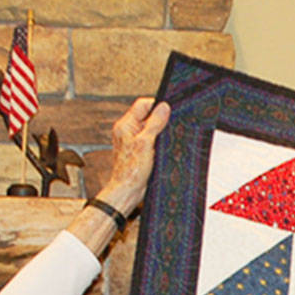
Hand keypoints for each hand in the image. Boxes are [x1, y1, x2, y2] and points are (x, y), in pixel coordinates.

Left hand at [94, 96, 170, 217]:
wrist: (127, 190)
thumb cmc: (131, 170)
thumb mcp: (145, 143)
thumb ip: (155, 123)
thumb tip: (164, 107)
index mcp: (125, 125)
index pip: (142, 105)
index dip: (156, 106)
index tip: (169, 112)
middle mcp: (128, 131)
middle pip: (147, 116)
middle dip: (160, 121)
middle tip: (169, 128)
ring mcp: (133, 141)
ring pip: (151, 129)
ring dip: (160, 133)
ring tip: (164, 142)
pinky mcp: (139, 150)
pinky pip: (151, 140)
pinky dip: (159, 142)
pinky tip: (163, 149)